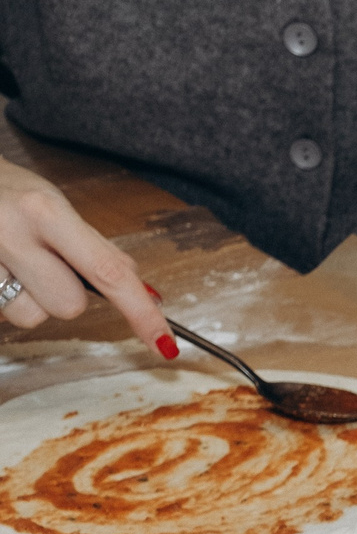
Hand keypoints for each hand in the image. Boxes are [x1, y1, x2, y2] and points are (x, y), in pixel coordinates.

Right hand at [0, 159, 171, 350]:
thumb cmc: (8, 191)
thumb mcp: (55, 206)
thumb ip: (98, 249)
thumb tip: (144, 292)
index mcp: (44, 211)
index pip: (107, 272)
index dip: (140, 311)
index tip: (163, 342)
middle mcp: (12, 235)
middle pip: (69, 305)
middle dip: (68, 292)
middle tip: (47, 261)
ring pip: (33, 316)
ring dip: (33, 297)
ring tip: (15, 263)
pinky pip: (5, 313)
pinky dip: (8, 297)